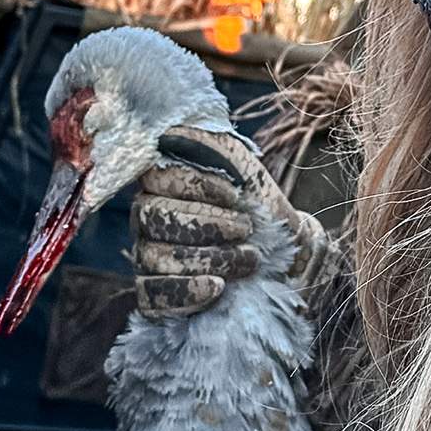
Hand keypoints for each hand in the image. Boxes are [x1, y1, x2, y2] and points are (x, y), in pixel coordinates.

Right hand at [129, 130, 336, 320]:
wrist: (283, 254)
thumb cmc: (257, 207)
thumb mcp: (244, 170)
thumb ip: (212, 148)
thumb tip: (171, 134)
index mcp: (162, 184)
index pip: (155, 177)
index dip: (194, 185)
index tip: (235, 196)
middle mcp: (146, 220)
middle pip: (153, 218)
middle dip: (206, 224)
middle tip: (246, 229)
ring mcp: (147, 258)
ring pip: (155, 257)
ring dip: (208, 259)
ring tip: (248, 259)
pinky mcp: (154, 296)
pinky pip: (153, 296)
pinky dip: (187, 292)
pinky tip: (217, 287)